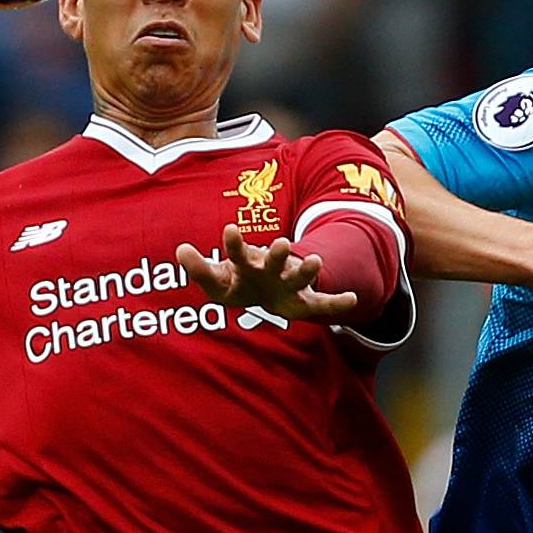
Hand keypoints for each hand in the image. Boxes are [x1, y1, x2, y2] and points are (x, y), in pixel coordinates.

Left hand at [176, 227, 361, 324]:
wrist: (267, 295)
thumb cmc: (240, 284)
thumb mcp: (216, 283)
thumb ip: (199, 269)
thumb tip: (180, 249)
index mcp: (247, 264)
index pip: (238, 253)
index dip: (234, 244)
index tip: (230, 229)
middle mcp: (271, 269)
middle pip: (274, 259)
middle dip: (277, 253)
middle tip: (280, 243)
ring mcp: (290, 283)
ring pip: (300, 275)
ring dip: (307, 268)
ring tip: (315, 261)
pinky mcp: (304, 301)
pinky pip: (323, 303)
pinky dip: (338, 302)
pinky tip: (352, 299)